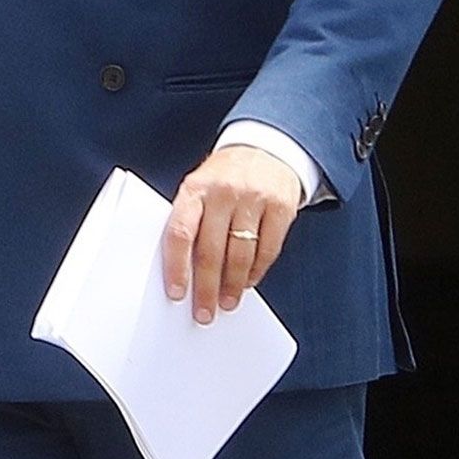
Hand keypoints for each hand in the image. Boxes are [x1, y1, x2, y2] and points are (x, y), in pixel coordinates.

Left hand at [162, 143, 302, 323]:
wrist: (265, 148)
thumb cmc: (223, 177)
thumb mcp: (199, 189)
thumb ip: (191, 222)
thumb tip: (183, 270)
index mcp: (195, 189)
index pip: (180, 233)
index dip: (177, 267)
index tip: (177, 293)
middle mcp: (223, 192)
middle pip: (211, 250)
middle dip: (207, 287)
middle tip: (204, 311)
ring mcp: (254, 198)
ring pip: (240, 254)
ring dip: (233, 285)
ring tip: (228, 302)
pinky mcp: (281, 207)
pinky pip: (268, 249)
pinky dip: (257, 271)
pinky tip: (248, 282)